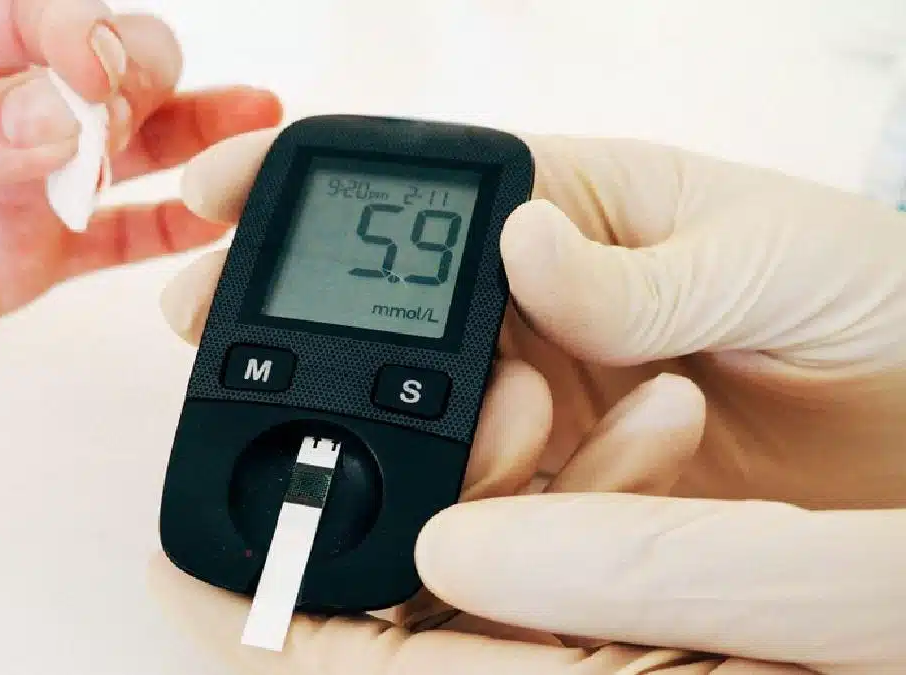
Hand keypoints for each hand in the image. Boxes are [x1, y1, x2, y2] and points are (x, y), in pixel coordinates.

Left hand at [0, 0, 281, 379]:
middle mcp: (0, 104)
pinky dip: (171, 231)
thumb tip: (50, 114)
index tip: (90, 84)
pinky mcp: (35, 252)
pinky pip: (122, 235)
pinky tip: (212, 221)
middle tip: (118, 138)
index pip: (46, 15)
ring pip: (139, 144)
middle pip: (116, 68)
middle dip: (141, 89)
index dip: (86, 40)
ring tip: (248, 140)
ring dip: (198, 137)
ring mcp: (26, 180)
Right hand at [147, 129, 905, 672]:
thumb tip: (519, 247)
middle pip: (388, 305)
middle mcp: (546, 299)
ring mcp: (555, 389)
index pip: (419, 187)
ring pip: (430, 405)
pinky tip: (607, 446)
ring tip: (512, 415)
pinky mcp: (581, 476)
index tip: (218, 188)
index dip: (314, 182)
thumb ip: (636, 270)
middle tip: (207, 321)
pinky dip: (521, 486)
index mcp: (574, 206)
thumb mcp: (765, 255)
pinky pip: (511, 490)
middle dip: (292, 308)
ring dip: (421, 416)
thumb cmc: (881, 294)